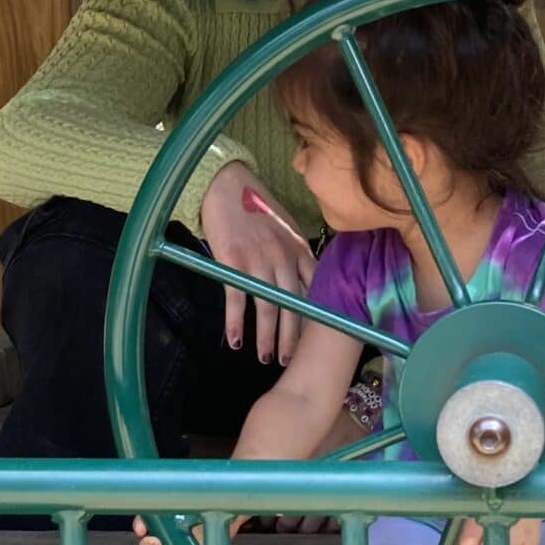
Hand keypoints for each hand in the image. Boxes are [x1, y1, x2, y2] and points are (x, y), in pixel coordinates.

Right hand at [198, 164, 314, 365]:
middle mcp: (283, 257)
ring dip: (266, 337)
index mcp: (299, 250)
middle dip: (292, 338)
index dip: (316, 318)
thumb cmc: (256, 207)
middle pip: (292, 306)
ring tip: (265, 358)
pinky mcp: (233, 261)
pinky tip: (235, 340)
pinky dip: (235, 322)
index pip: (314, 290)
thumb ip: (296, 256)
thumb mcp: (286, 229)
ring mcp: (259, 260)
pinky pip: (236, 299)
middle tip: (289, 361)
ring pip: (267, 307)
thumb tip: (305, 282)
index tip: (318, 341)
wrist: (226, 184)